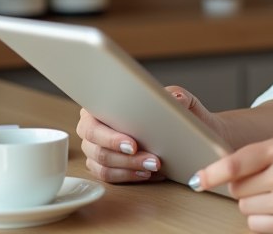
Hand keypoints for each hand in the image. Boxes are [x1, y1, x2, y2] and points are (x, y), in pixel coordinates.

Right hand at [77, 85, 223, 183]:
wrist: (180, 129)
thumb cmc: (168, 110)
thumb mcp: (178, 99)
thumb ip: (176, 95)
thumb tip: (176, 98)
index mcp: (98, 107)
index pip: (93, 124)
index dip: (110, 137)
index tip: (134, 144)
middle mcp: (92, 130)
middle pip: (97, 149)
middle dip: (126, 158)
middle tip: (152, 161)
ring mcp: (95, 150)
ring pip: (103, 166)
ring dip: (130, 168)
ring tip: (154, 167)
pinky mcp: (103, 167)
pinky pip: (109, 177)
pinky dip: (129, 176)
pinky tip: (147, 174)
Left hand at [191, 135, 272, 233]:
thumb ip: (260, 154)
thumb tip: (221, 173)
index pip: (235, 163)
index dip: (211, 174)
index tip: (197, 180)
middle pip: (237, 187)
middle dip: (245, 185)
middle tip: (268, 180)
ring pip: (245, 207)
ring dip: (253, 203)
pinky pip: (257, 226)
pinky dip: (262, 219)